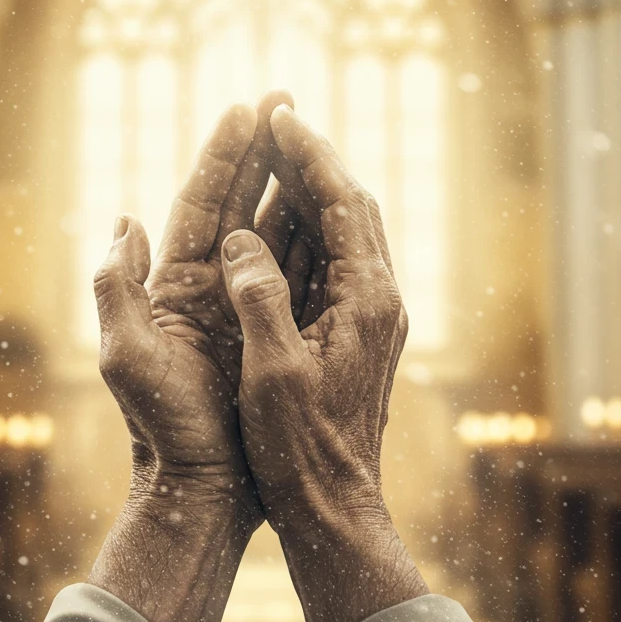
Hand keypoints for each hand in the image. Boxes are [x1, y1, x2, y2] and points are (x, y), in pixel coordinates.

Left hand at [88, 97, 286, 621]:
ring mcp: (243, 303)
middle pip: (239, 200)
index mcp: (174, 281)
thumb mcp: (126, 357)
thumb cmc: (161, 427)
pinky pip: (298, 269)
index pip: (202, 201)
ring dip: (290, 181)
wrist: (201, 489)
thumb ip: (117, 286)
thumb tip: (126, 219)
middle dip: (260, 150)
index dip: (222, 154)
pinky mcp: (272, 327)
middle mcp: (208, 283)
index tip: (246, 108)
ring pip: (273, 226)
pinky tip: (332, 206)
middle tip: (284, 99)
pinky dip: (313, 233)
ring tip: (311, 138)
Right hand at [222, 104, 426, 621]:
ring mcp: (372, 312)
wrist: (335, 504)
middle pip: (351, 206)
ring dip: (313, 188)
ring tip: (277, 152)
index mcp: (366, 300)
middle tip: (278, 119)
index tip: (280, 116)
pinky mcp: (359, 329)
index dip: (311, 155)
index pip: (342, 203)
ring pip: (346, 229)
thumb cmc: (301, 447)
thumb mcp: (273, 372)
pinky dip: (310, 225)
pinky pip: (336, 257)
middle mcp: (379, 298)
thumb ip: (260, 297)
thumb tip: (241, 239)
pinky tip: (282, 217)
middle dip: (314, 159)